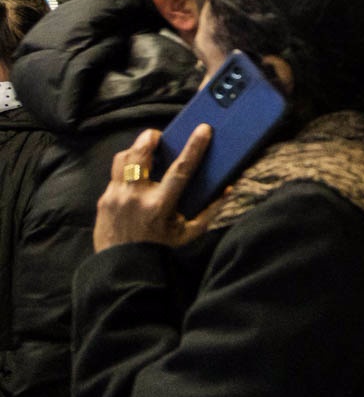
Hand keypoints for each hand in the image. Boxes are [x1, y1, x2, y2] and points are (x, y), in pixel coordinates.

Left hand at [94, 127, 216, 251]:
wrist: (122, 267)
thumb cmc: (160, 249)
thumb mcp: (189, 233)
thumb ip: (210, 210)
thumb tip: (227, 188)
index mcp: (160, 206)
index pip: (180, 169)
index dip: (194, 147)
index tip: (203, 129)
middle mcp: (136, 198)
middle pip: (140, 154)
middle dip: (150, 138)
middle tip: (159, 135)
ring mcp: (116, 197)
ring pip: (123, 159)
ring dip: (135, 150)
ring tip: (145, 149)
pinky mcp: (103, 200)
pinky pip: (115, 175)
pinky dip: (127, 170)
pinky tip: (135, 176)